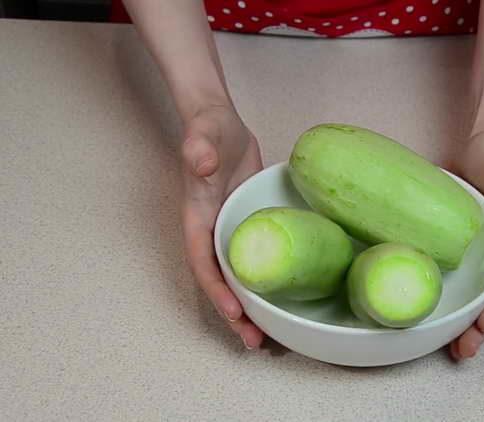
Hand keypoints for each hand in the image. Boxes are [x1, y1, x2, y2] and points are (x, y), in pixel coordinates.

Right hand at [180, 104, 264, 349]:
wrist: (221, 123)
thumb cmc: (208, 131)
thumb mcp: (203, 138)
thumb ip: (198, 149)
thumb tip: (201, 163)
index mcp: (198, 221)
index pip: (204, 264)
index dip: (217, 292)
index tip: (235, 314)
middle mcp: (213, 233)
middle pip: (221, 282)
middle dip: (235, 315)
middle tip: (254, 342)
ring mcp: (233, 233)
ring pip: (241, 277)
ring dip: (251, 307)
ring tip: (269, 336)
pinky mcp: (253, 227)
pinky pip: (259, 260)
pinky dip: (268, 282)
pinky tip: (285, 298)